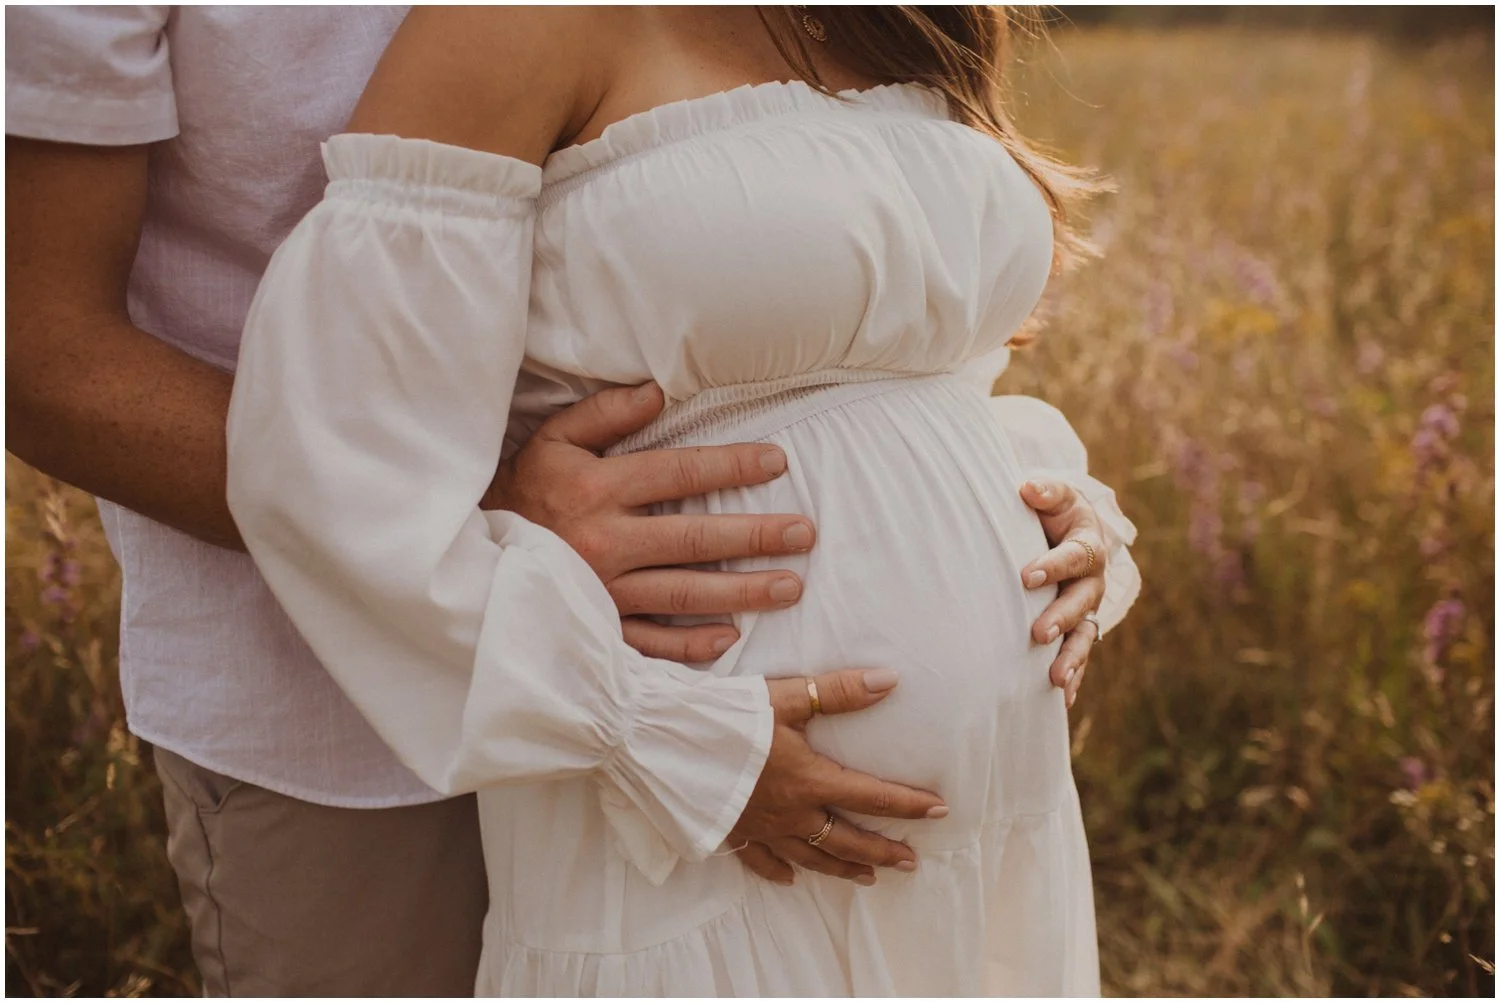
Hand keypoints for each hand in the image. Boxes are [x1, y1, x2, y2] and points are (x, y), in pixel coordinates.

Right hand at [483, 383, 816, 661]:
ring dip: (743, 591)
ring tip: (791, 586)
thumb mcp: (553, 440)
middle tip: (804, 533)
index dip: (732, 466)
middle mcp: (605, 542)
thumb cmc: (521, 491)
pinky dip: (691, 645)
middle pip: (696, 539)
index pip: (680, 473)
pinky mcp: (595, 631)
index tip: (776, 463)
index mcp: (597, 488)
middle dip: (756, 535)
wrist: (465, 558)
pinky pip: (651, 644)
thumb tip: (658, 391)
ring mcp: (601, 593)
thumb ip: (605, 415)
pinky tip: (730, 638)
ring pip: (686, 594)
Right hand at [728, 668, 946, 885]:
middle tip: (911, 862)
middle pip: (846, 840)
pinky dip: (779, 872)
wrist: (664, 743)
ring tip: (868, 878)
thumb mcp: (784, 697)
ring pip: (811, 858)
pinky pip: (761, 862)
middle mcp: (790, 813)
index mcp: (809, 781)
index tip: (939, 812)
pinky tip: (790, 879)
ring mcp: (761, 829)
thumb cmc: (724, 717)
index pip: (872, 797)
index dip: (908, 804)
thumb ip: (838, 692)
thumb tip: (889, 681)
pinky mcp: (732, 834)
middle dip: (882, 851)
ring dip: (843, 869)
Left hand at [1018, 478, 1108, 708]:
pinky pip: (1079, 656)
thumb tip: (1027, 488)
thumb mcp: (1053, 496)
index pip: (1073, 557)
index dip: (1052, 567)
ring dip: (1071, 658)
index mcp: (1087, 547)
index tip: (1026, 577)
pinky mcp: (1078, 629)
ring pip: (1084, 636)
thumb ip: (1044, 492)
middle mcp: (1092, 582)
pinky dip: (1074, 678)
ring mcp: (1087, 609)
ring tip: (1054, 679)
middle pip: (1081, 603)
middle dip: (1061, 619)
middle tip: (1038, 634)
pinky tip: (1060, 700)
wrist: (1067, 532)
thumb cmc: (1053, 512)